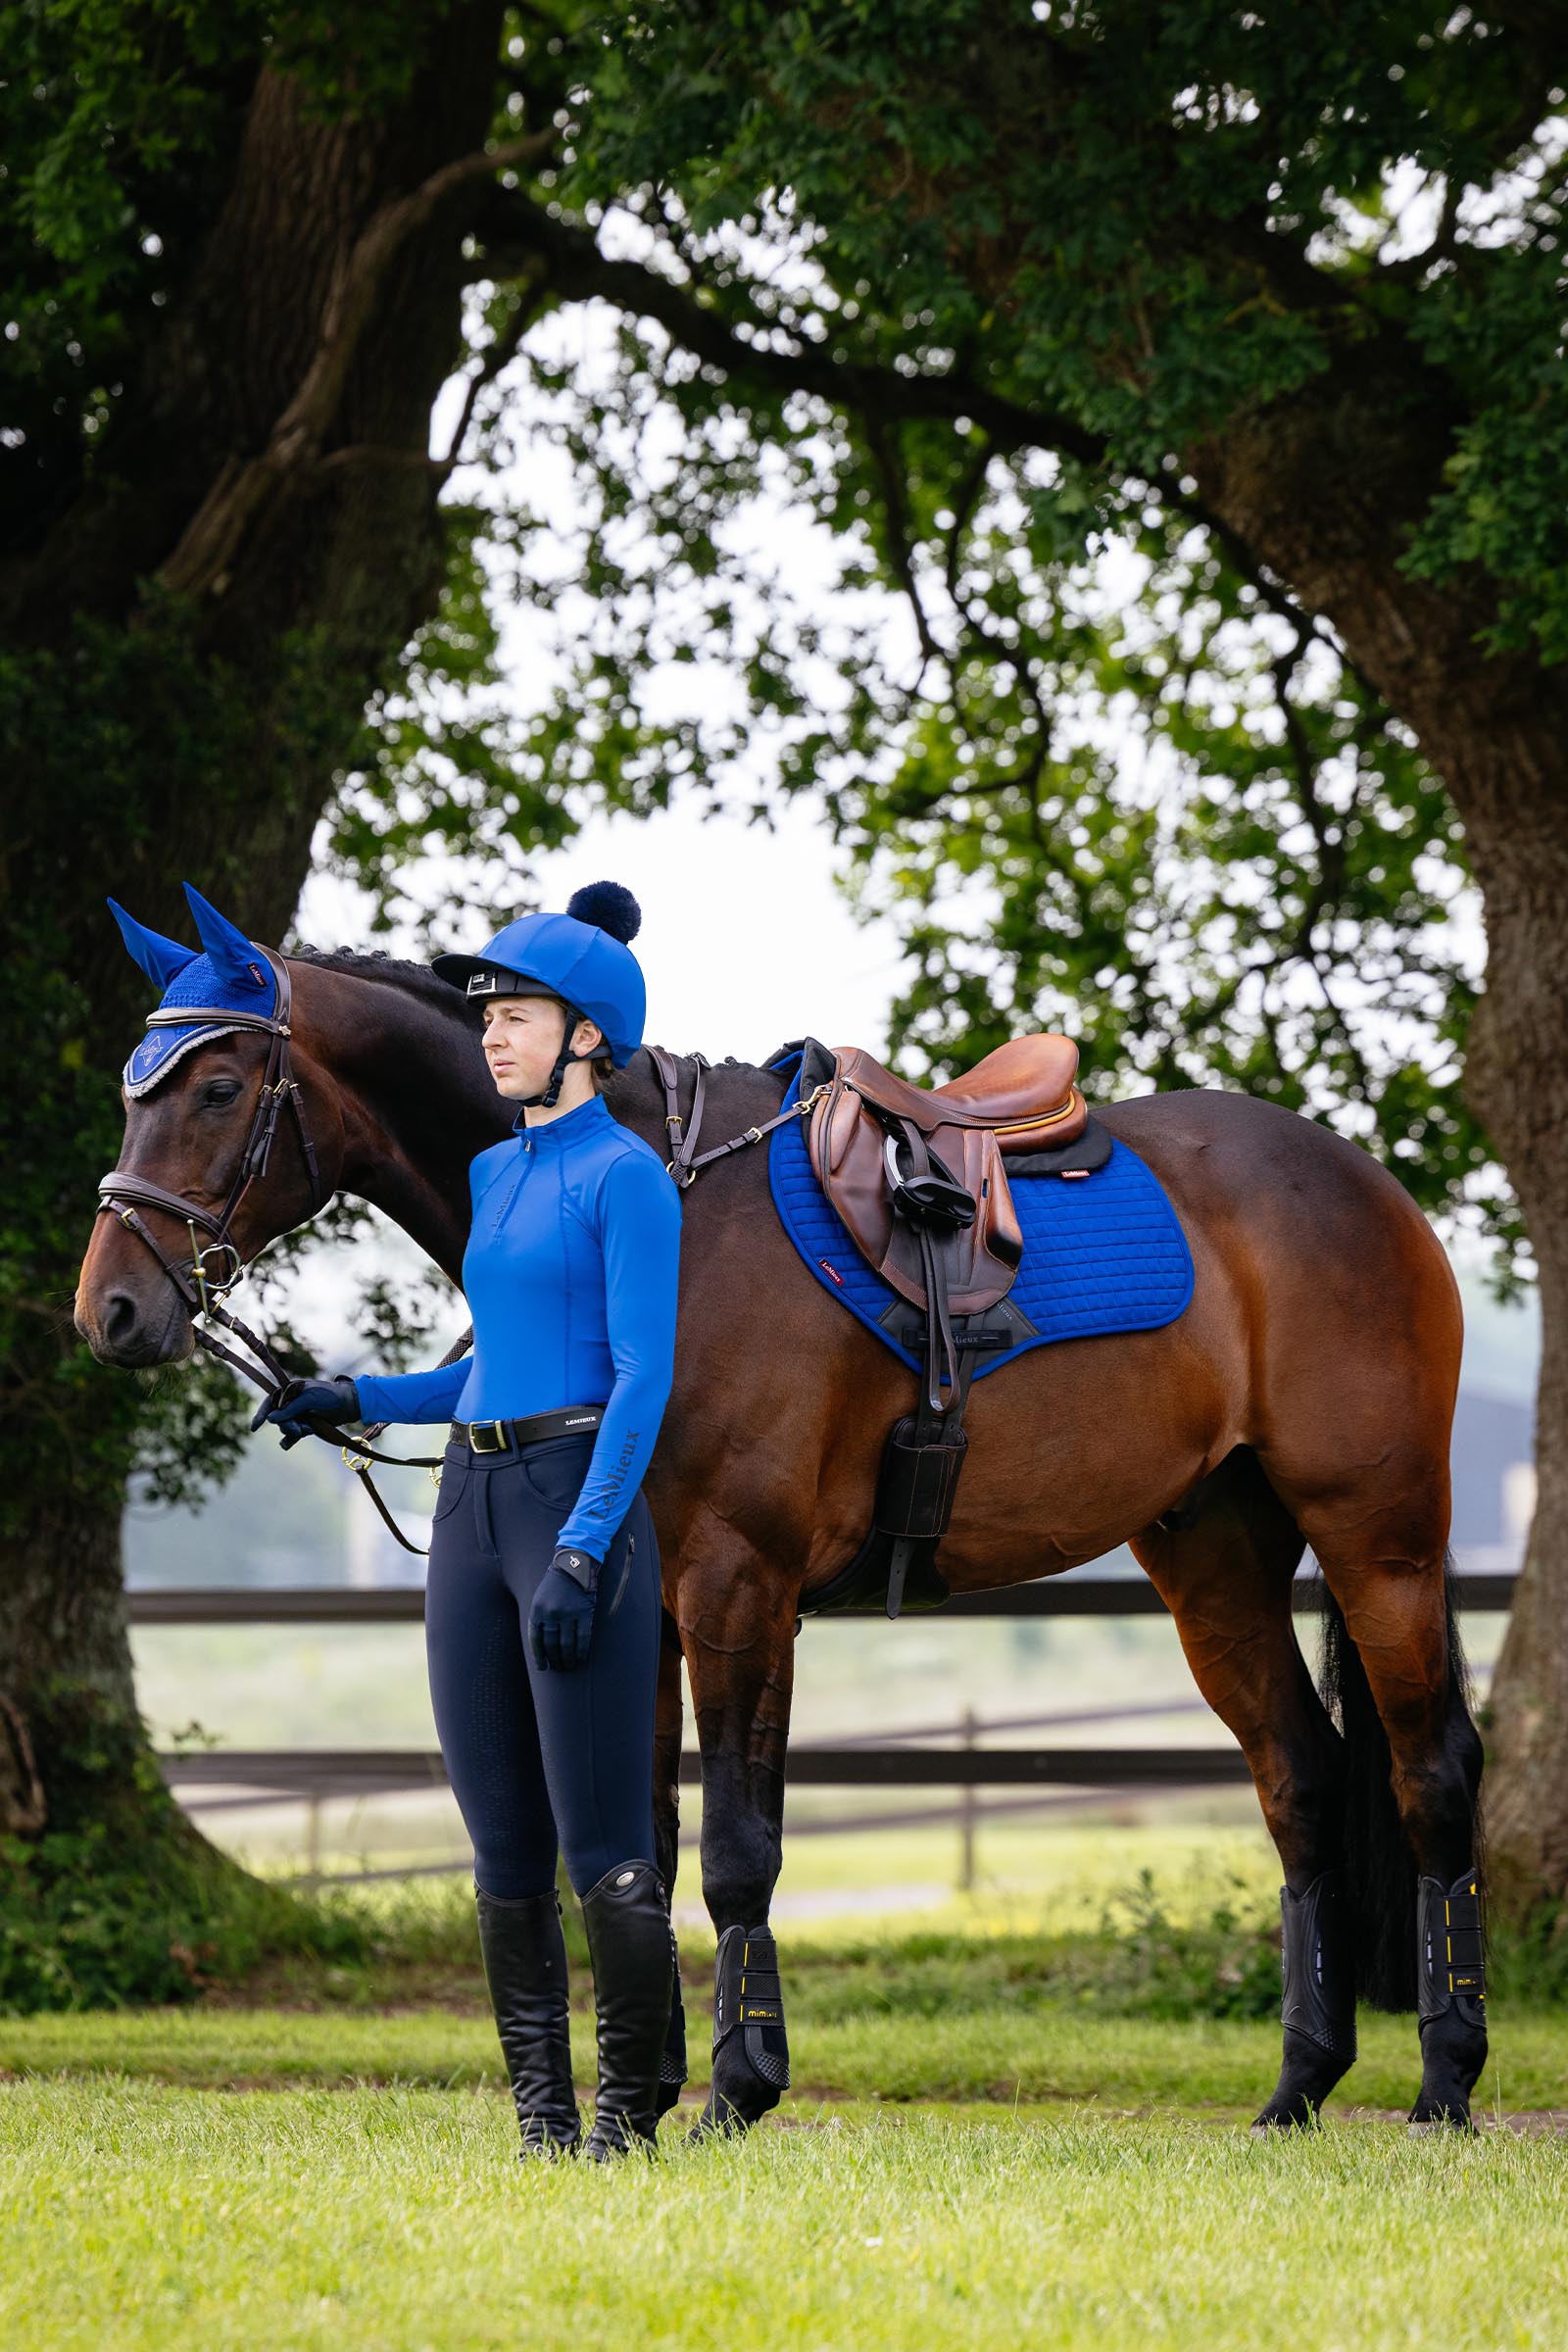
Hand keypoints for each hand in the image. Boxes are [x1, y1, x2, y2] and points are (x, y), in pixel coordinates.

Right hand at [251, 1374, 360, 1450]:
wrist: (349, 1405)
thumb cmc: (330, 1396)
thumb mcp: (309, 1399)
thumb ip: (290, 1409)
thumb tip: (271, 1419)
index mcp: (291, 1391)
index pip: (270, 1401)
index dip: (261, 1413)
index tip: (255, 1427)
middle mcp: (292, 1403)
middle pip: (278, 1418)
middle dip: (286, 1425)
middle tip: (298, 1430)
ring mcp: (299, 1415)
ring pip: (285, 1427)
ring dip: (293, 1432)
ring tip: (306, 1430)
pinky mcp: (306, 1425)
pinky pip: (292, 1435)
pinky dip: (290, 1440)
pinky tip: (287, 1444)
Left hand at [528, 1550, 597, 1672]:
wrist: (574, 1564)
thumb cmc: (555, 1583)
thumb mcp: (539, 1598)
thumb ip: (539, 1618)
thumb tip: (541, 1646)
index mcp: (537, 1610)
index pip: (536, 1640)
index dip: (539, 1656)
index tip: (543, 1667)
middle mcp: (551, 1613)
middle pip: (551, 1644)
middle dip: (554, 1660)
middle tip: (558, 1668)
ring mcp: (568, 1613)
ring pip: (567, 1644)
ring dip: (567, 1659)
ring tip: (569, 1666)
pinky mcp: (585, 1612)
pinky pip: (583, 1638)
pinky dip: (581, 1651)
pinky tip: (581, 1658)